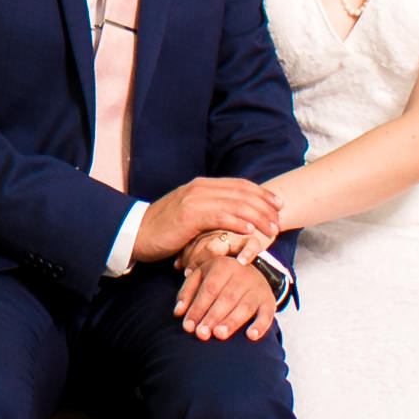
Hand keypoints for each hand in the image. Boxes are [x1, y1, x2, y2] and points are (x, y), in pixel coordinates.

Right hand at [132, 176, 281, 264]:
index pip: (239, 185)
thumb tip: (235, 216)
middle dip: (265, 205)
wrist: (138, 233)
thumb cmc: (165, 229)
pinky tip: (251, 230)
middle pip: (241, 192)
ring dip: (257, 216)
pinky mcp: (189, 215)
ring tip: (272, 228)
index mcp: (202, 185)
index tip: (279, 204)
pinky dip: (238, 222)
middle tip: (280, 218)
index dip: (261, 193)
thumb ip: (211, 210)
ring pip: (235, 204)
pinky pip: (220, 216)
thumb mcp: (191, 214)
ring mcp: (194, 199)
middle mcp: (200, 187)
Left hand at [172, 232, 278, 342]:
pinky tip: (251, 336)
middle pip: (226, 298)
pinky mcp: (269, 302)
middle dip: (212, 317)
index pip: (208, 289)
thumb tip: (178, 312)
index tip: (188, 327)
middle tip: (201, 334)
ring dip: (232, 322)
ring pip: (245, 307)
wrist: (253, 271)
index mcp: (223, 266)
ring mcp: (257, 289)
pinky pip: (267, 314)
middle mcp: (242, 275)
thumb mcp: (202, 276)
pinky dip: (260, 326)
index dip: (197, 308)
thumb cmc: (220, 278)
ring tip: (219, 335)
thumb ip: (187, 292)